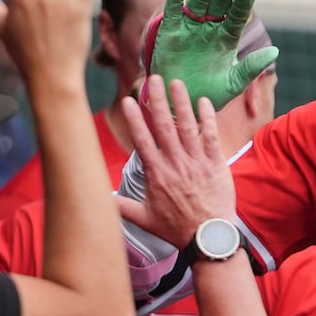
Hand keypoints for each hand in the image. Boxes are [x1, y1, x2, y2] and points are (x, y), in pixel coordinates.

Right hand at [116, 76, 234, 245]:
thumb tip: (99, 200)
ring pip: (188, 127)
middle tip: (153, 78)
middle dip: (158, 101)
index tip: (128, 100)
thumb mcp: (144, 219)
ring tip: (176, 82)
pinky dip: (207, 118)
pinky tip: (203, 101)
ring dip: (182, 102)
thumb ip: (121, 206)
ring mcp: (197, 162)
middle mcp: (176, 164)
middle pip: (165, 126)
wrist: (209, 237)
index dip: (135, 119)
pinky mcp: (216, 163)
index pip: (142, 141)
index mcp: (157, 174)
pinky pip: (211, 136)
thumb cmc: (177, 229)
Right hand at [147, 0, 278, 111]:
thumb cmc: (209, 95)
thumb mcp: (232, 85)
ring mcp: (190, 28)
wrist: (179, 105)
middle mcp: (210, 29)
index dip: (243, 4)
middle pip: (219, 4)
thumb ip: (251, 68)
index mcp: (228, 39)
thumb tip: (275, 51)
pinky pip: (172, 12)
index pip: (238, 16)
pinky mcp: (169, 32)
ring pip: (198, 3)